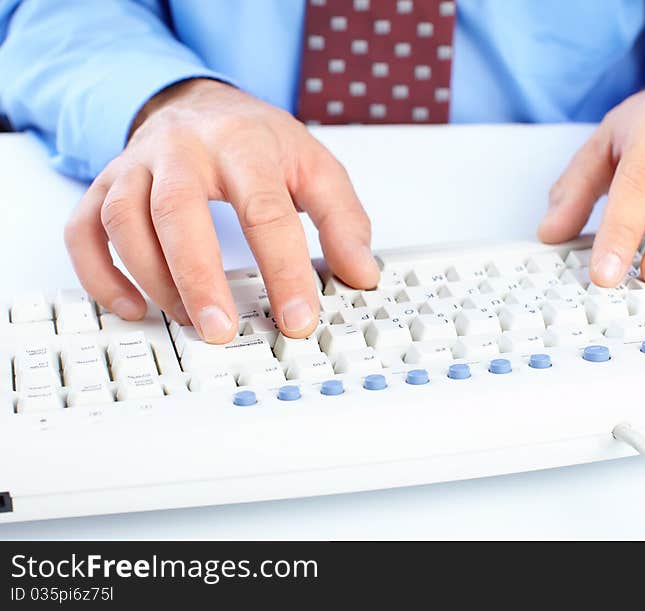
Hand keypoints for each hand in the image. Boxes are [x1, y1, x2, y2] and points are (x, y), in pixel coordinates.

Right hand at [64, 79, 378, 342]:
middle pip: (178, 212)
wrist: (198, 103)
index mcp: (243, 145)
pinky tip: (133, 307)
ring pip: (124, 221)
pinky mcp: (104, 185)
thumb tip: (362, 273)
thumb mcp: (315, 167)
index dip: (283, 269)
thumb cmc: (256, 140)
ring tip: (189, 320)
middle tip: (222, 330)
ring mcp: (136, 166)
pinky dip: (100, 275)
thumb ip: (343, 220)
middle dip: (199, 278)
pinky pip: (84, 231)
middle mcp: (182, 150)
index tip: (298, 318)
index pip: (265, 211)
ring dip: (153, 279)